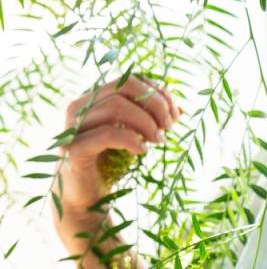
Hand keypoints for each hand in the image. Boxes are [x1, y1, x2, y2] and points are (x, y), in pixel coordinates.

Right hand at [52, 76, 179, 257]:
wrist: (87, 200)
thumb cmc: (111, 164)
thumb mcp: (136, 136)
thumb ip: (152, 119)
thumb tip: (181, 109)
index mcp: (94, 99)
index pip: (130, 80)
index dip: (157, 92)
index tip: (175, 114)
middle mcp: (80, 107)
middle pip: (124, 86)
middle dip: (155, 104)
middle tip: (169, 126)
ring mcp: (73, 127)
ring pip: (115, 106)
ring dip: (146, 122)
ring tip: (158, 140)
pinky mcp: (73, 149)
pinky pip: (107, 133)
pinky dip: (132, 139)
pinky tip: (143, 151)